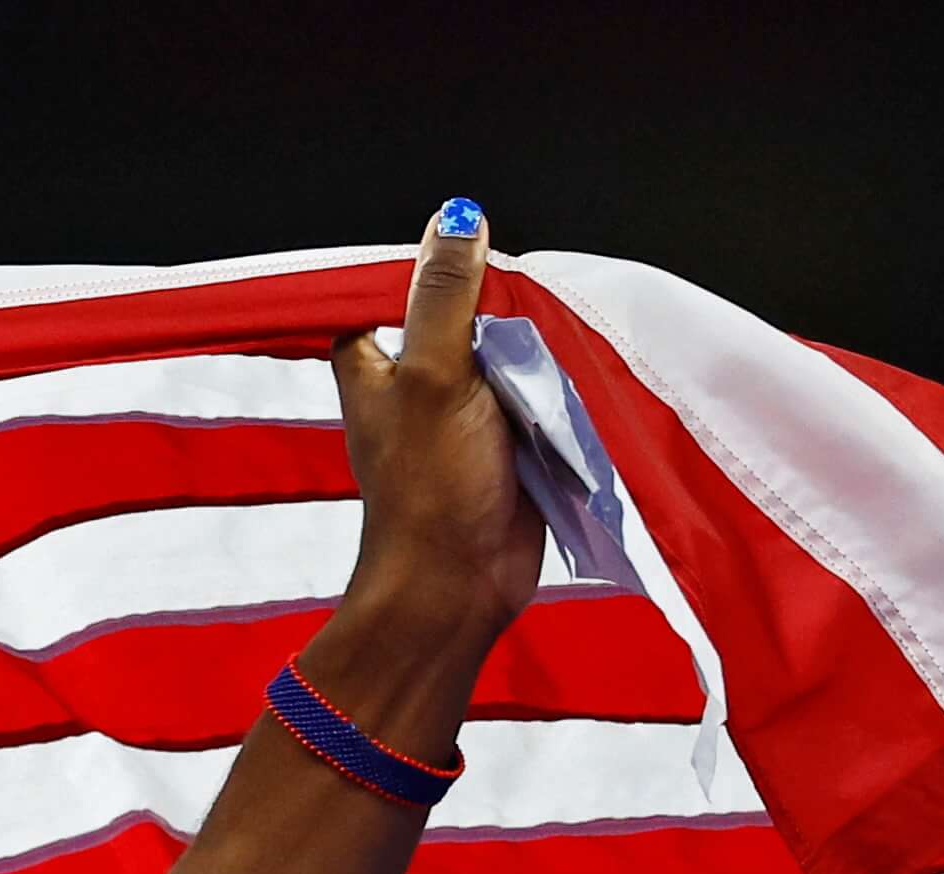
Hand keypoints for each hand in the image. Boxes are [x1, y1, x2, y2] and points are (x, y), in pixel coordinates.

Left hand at [309, 199, 550, 761]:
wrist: (461, 584)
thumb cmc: (431, 488)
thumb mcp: (435, 374)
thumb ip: (446, 296)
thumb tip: (457, 218)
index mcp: (369, 360)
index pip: (396, 282)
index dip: (437, 264)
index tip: (480, 247)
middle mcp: (410, 378)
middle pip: (462, 306)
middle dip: (499, 297)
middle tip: (535, 288)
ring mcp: (460, 406)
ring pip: (504, 341)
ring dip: (532, 336)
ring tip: (557, 329)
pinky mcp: (505, 434)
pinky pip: (533, 383)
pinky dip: (552, 374)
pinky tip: (575, 362)